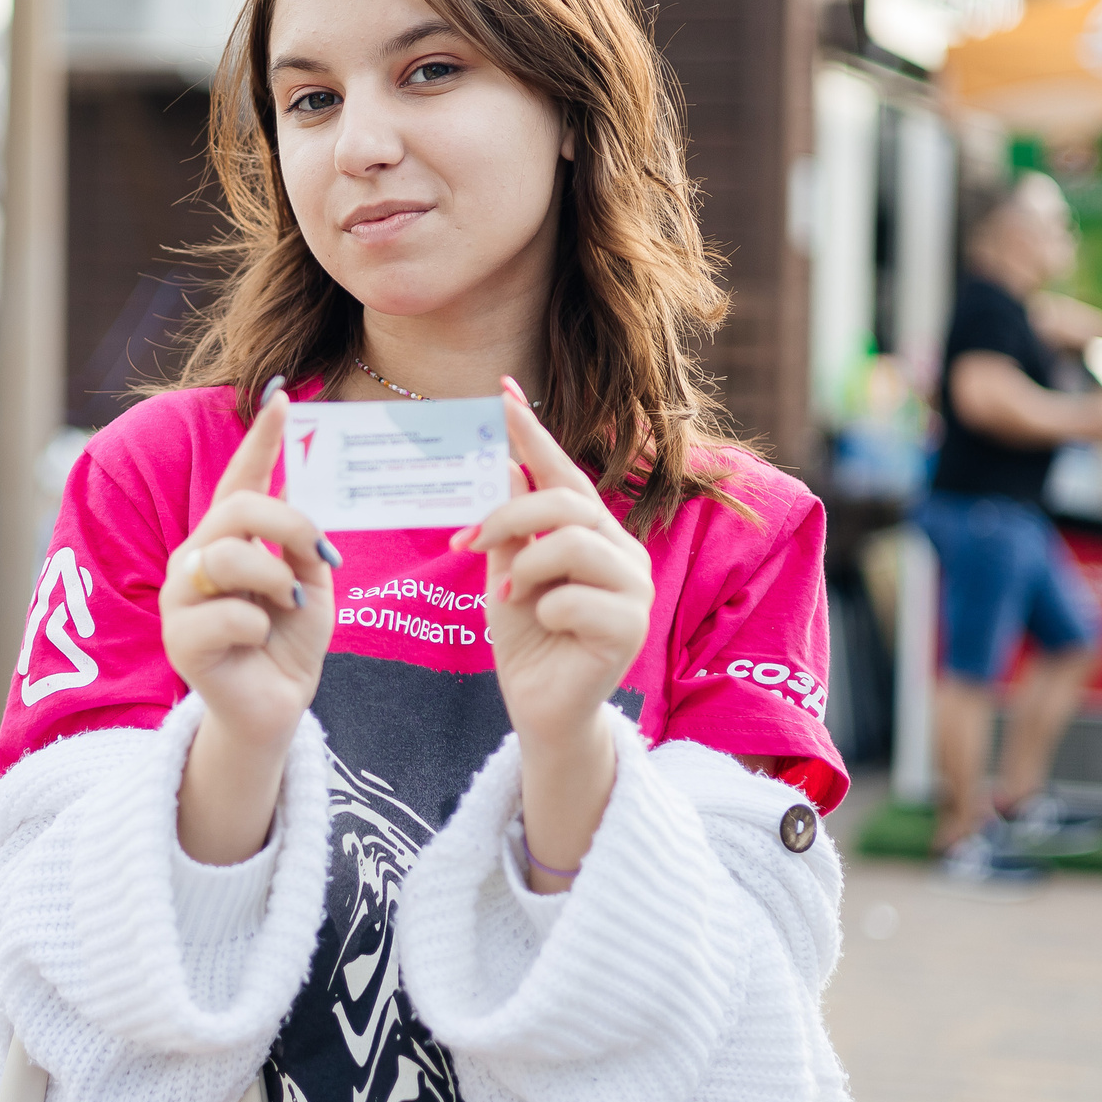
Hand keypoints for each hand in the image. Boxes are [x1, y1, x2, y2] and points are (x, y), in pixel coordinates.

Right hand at [167, 380, 336, 862]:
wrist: (277, 708)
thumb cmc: (289, 643)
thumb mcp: (310, 582)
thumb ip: (302, 544)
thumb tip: (300, 503)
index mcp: (228, 539)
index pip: (242, 478)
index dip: (262, 438)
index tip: (283, 398)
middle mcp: (196, 559)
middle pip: (236, 511)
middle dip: (287, 524)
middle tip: (320, 555)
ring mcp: (182, 598)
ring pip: (227, 557)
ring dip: (273, 579)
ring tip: (288, 605)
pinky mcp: (180, 640)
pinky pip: (228, 615)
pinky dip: (260, 625)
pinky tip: (260, 642)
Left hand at [457, 383, 653, 744]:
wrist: (539, 709)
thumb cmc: (528, 638)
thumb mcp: (507, 572)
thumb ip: (509, 525)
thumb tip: (499, 462)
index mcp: (594, 532)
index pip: (564, 471)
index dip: (533, 433)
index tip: (502, 392)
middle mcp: (621, 551)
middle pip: (566, 502)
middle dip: (509, 515)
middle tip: (467, 541)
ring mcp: (634, 589)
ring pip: (573, 543)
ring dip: (526, 568)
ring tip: (508, 597)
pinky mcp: (631, 628)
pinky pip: (575, 597)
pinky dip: (544, 610)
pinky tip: (545, 628)